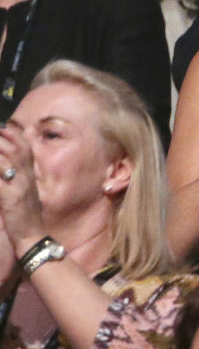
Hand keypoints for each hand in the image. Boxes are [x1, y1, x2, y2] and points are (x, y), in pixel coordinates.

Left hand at [0, 124, 45, 254]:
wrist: (32, 236)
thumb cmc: (25, 215)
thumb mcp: (23, 192)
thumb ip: (14, 177)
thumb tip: (4, 166)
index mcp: (30, 174)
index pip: (25, 147)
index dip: (13, 134)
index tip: (2, 127)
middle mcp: (27, 177)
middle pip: (15, 149)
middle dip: (1, 138)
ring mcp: (20, 186)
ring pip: (6, 161)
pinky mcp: (11, 198)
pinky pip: (0, 181)